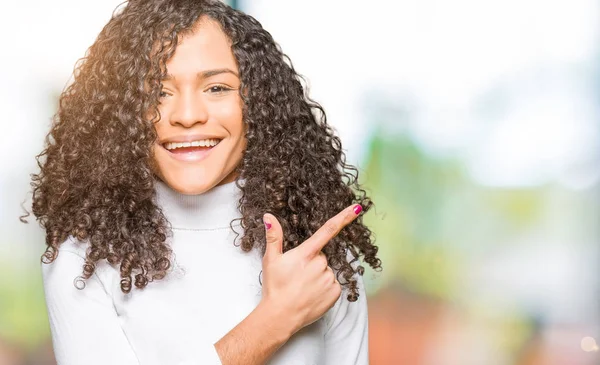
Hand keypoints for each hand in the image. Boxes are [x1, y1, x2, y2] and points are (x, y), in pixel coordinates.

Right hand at [260, 204, 362, 333]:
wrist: (281, 316)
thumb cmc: (275, 287)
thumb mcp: (271, 260)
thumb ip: (274, 236)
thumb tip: (269, 217)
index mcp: (306, 254)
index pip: (328, 230)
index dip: (344, 217)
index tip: (357, 208)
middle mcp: (320, 264)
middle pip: (321, 256)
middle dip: (312, 262)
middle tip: (298, 275)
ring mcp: (329, 279)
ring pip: (327, 270)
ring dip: (318, 276)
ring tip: (303, 287)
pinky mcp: (335, 293)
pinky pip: (332, 284)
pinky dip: (324, 288)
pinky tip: (311, 294)